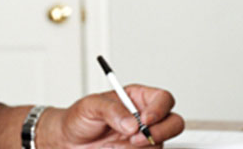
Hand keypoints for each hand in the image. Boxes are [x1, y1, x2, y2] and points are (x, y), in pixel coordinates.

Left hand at [38, 85, 183, 147]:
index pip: (163, 99)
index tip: (143, 120)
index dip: (159, 110)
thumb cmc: (79, 118)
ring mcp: (144, 140)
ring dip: (140, 148)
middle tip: (137, 139)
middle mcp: (145, 119)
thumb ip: (112, 110)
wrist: (68, 141)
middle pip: (174, 123)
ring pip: (160, 145)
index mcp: (137, 99)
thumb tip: (132, 123)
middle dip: (160, 132)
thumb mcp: (90, 106)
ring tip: (117, 145)